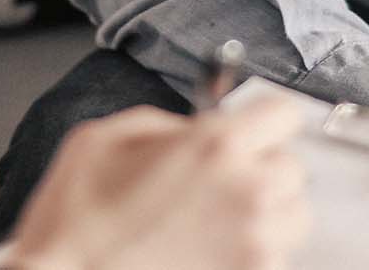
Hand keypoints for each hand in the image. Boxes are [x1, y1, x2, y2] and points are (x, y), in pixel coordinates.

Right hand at [7, 100, 311, 269]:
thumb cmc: (75, 222)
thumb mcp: (107, 138)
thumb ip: (167, 125)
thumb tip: (194, 131)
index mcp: (215, 146)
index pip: (284, 113)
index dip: (263, 118)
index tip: (252, 127)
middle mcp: (246, 194)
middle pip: (292, 168)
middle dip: (260, 168)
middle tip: (222, 179)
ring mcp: (254, 248)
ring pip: (293, 217)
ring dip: (267, 213)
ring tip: (220, 219)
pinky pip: (274, 258)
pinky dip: (251, 253)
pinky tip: (211, 251)